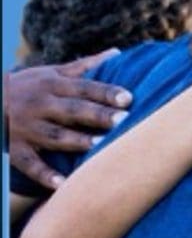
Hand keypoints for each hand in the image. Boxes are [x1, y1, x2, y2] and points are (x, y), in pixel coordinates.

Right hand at [4, 50, 131, 188]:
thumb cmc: (28, 87)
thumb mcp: (51, 73)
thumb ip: (84, 66)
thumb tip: (117, 53)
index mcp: (52, 86)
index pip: (84, 88)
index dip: (106, 92)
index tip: (129, 98)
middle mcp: (40, 105)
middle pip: (73, 110)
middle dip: (98, 115)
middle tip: (124, 120)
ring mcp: (27, 128)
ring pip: (54, 136)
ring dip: (77, 141)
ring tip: (100, 146)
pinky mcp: (16, 149)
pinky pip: (31, 163)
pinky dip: (45, 174)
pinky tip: (62, 183)